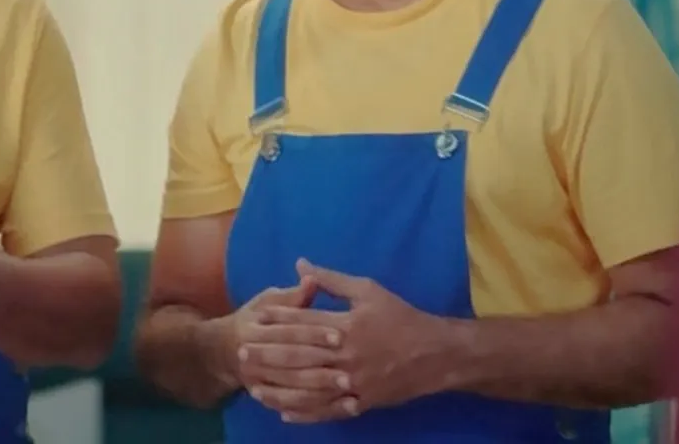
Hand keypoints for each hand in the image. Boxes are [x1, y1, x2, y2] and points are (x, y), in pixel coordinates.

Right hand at [214, 278, 349, 420]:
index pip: (289, 331)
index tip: (340, 336)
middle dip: (320, 367)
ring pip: (291, 389)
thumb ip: (292, 296)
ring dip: (320, 392)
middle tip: (349, 373)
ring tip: (349, 391)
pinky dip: (314, 411)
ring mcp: (257, 380)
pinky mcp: (265, 398)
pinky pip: (291, 407)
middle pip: (290, 362)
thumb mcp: (267, 302)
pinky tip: (337, 407)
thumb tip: (311, 279)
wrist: (222, 351)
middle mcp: (253, 356)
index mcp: (254, 328)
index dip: (314, 333)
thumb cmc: (254, 321)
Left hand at [257, 259, 460, 423]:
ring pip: (309, 388)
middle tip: (242, 354)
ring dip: (279, 388)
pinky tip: (283, 412)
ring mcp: (353, 382)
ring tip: (254, 386)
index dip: (278, 321)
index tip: (255, 319)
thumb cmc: (400, 317)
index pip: (305, 322)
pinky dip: (305, 413)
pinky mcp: (361, 402)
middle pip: (300, 356)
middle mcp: (347, 355)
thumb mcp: (369, 290)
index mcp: (347, 325)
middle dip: (268, 355)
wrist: (436, 354)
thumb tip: (300, 264)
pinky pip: (328, 410)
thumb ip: (332, 280)